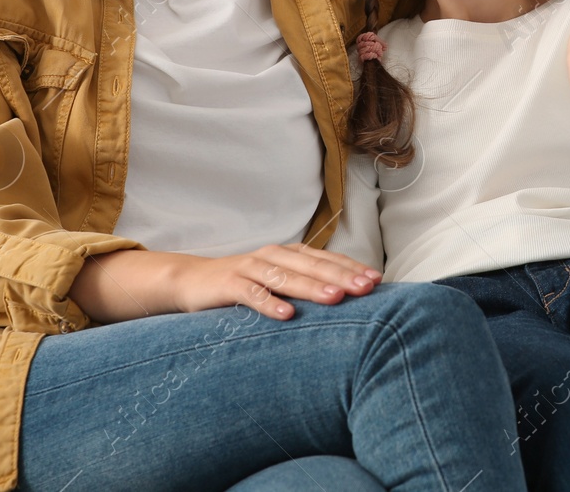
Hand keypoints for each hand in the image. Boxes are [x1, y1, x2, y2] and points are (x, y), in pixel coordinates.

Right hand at [170, 243, 380, 319]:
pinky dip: (270, 303)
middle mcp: (274, 256)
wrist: (192, 280)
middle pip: (313, 266)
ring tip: (336, 298)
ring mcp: (251, 268)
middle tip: (366, 288)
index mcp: (290, 254)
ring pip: (287, 277)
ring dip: (312, 288)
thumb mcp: (278, 281)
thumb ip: (307, 285)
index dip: (351, 268)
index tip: (377, 280)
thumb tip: (348, 299)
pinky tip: (287, 315)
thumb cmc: (245, 284)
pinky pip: (252, 294)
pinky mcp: (229, 284)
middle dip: (342, 276)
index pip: (327, 259)